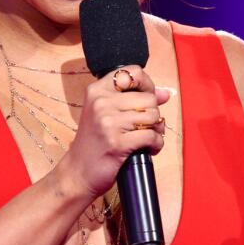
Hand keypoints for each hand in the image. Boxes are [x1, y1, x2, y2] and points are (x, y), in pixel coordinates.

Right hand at [56, 65, 173, 201]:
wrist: (77, 173)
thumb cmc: (95, 143)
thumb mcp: (106, 114)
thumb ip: (135, 99)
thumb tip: (165, 93)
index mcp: (97, 90)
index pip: (133, 71)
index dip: (147, 84)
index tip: (146, 98)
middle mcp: (101, 102)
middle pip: (149, 97)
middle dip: (153, 114)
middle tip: (143, 127)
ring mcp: (108, 122)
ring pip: (153, 116)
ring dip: (156, 130)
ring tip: (144, 138)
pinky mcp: (117, 143)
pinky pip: (152, 137)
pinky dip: (156, 145)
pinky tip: (147, 149)